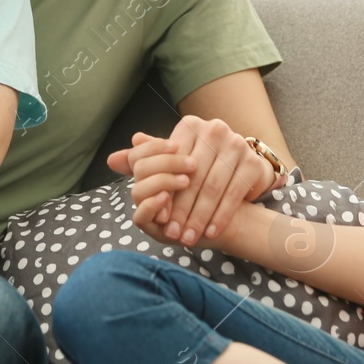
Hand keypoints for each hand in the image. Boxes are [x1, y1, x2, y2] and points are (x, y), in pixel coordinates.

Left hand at [110, 118, 279, 246]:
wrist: (243, 169)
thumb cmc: (201, 166)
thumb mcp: (173, 162)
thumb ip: (144, 161)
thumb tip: (111, 160)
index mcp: (189, 126)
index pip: (172, 164)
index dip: (165, 194)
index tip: (160, 220)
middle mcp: (214, 129)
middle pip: (192, 178)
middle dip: (182, 210)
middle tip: (173, 234)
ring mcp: (236, 144)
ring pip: (212, 188)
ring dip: (199, 217)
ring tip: (188, 238)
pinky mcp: (252, 161)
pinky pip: (234, 194)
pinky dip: (221, 215)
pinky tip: (212, 232)